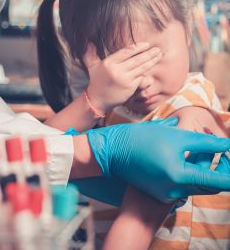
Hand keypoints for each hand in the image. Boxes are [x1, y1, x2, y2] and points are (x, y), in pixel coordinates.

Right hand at [84, 43, 161, 112]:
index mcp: (109, 63)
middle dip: (149, 54)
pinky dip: (146, 72)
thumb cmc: (96, 82)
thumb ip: (90, 54)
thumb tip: (89, 42)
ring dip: (151, 61)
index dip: (138, 47)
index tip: (146, 44)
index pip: (127, 52)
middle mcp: (117, 70)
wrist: (98, 100)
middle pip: (137, 59)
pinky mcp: (130, 88)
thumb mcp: (92, 66)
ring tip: (158, 55)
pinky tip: (152, 67)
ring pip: (141, 68)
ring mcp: (125, 79)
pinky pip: (141, 77)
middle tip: (157, 49)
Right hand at [86, 119, 229, 202]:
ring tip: (199, 147)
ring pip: (195, 182)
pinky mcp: (159, 191)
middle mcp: (175, 191)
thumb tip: (225, 145)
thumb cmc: (141, 140)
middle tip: (218, 148)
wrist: (113, 152)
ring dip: (203, 167)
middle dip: (218, 166)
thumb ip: (204, 143)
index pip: (218, 180)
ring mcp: (166, 193)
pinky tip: (183, 154)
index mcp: (179, 177)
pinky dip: (189, 171)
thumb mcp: (174, 136)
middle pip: (208, 183)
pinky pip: (182, 184)